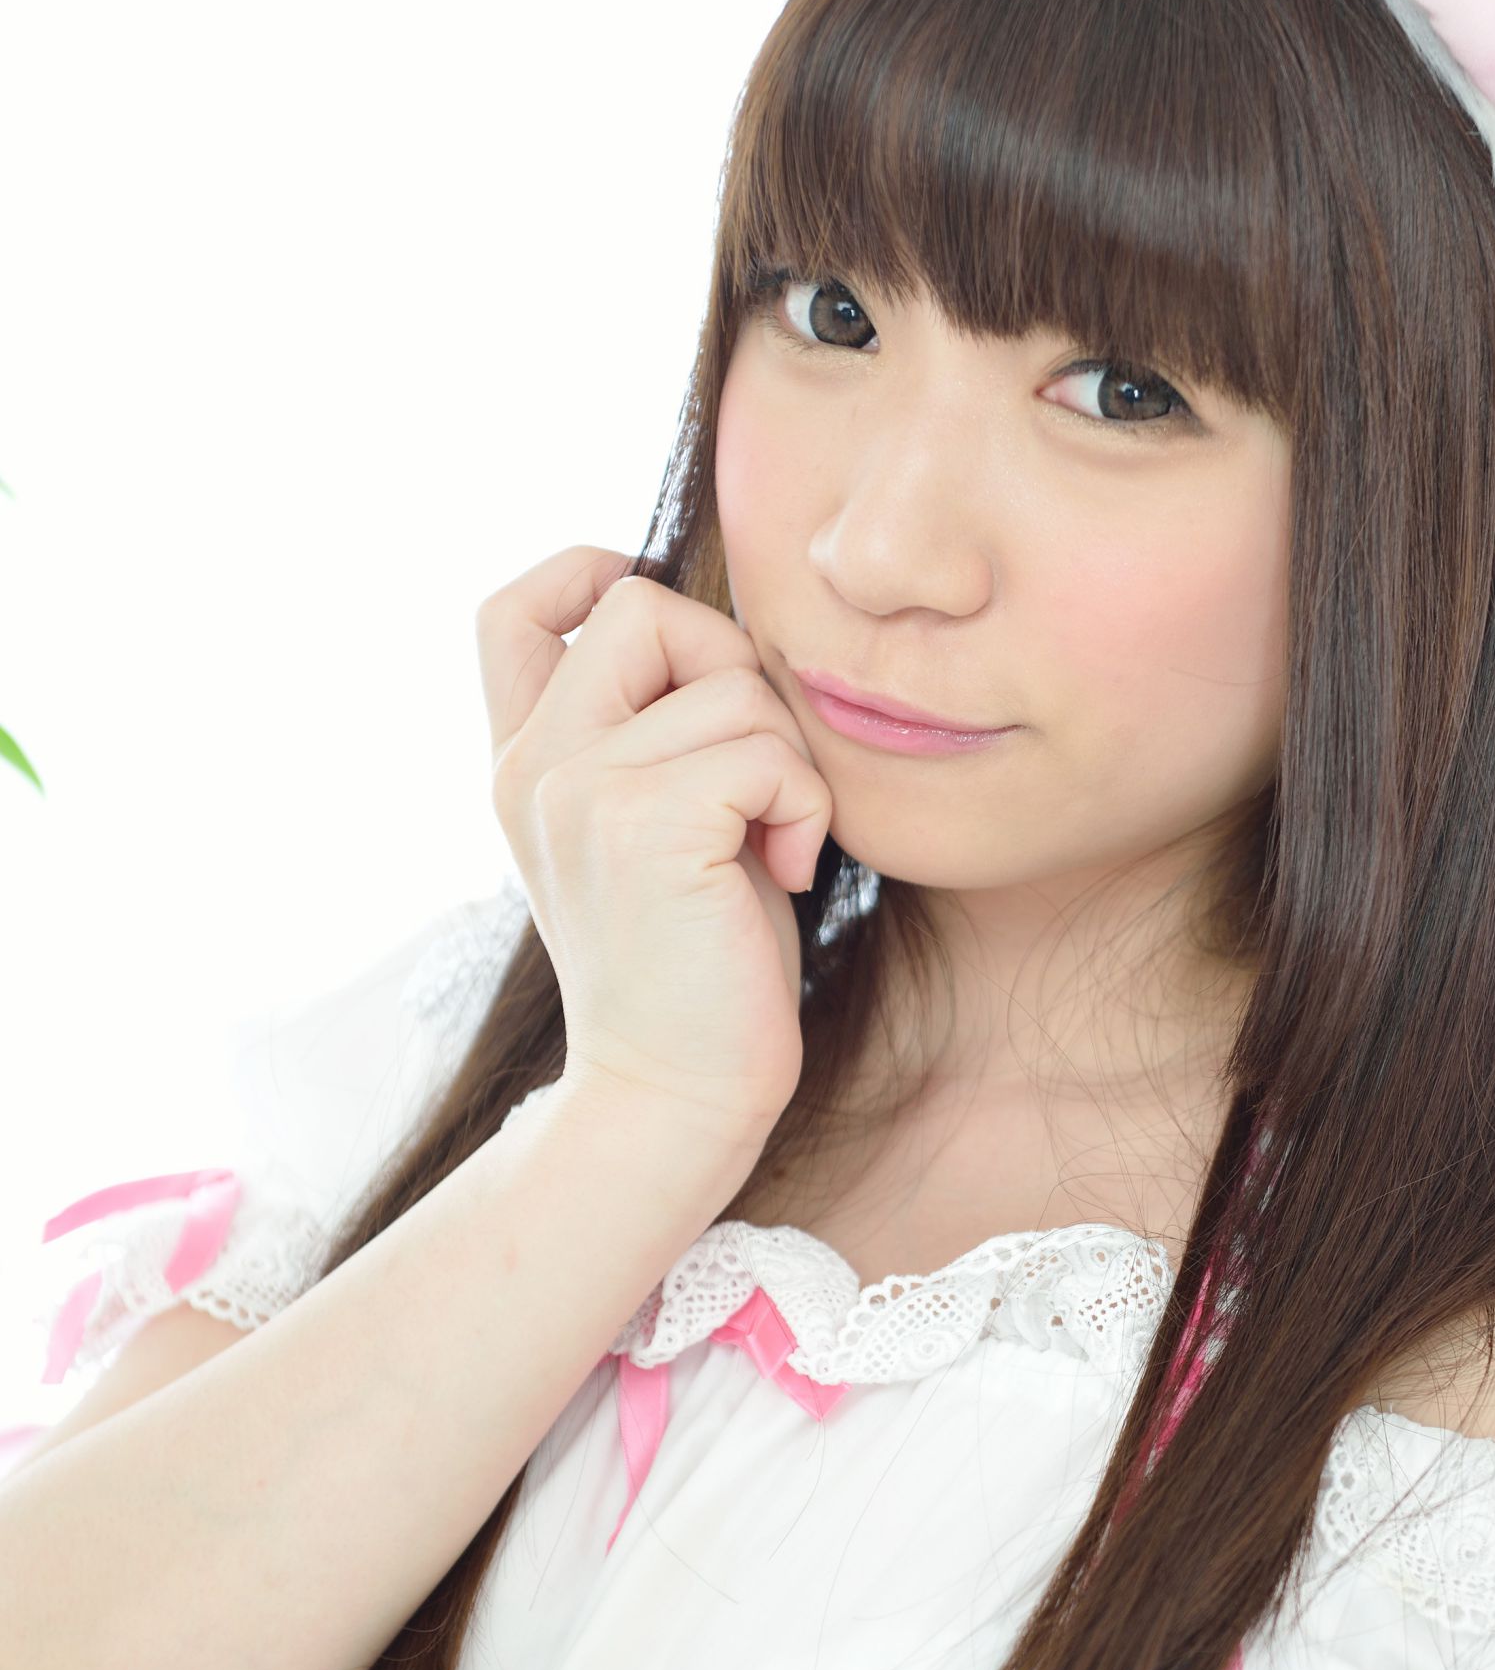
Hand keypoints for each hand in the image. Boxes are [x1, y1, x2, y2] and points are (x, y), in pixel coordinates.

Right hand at [480, 547, 832, 1137]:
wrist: (674, 1094)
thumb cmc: (697, 966)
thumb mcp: (658, 827)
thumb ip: (655, 734)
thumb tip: (728, 635)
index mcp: (523, 764)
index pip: (516, 610)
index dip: (589, 575)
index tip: (670, 636)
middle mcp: (532, 766)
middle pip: (641, 606)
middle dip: (731, 671)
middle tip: (755, 778)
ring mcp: (578, 790)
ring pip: (729, 683)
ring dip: (786, 760)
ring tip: (769, 847)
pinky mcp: (645, 824)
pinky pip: (765, 750)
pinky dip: (803, 807)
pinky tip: (785, 874)